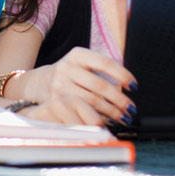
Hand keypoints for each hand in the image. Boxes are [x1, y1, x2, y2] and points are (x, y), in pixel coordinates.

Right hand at [15, 47, 135, 123]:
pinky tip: (107, 120)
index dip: (122, 75)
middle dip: (119, 99)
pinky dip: (97, 117)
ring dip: (111, 111)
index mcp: (78, 55)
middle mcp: (68, 67)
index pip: (105, 63)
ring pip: (91, 101)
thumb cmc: (70, 73)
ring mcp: (60, 84)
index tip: (134, 86)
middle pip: (100, 85)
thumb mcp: (82, 63)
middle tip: (131, 108)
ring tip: (123, 117)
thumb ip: (101, 70)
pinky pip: (82, 111)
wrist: (40, 82)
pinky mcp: (57, 100)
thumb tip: (127, 86)